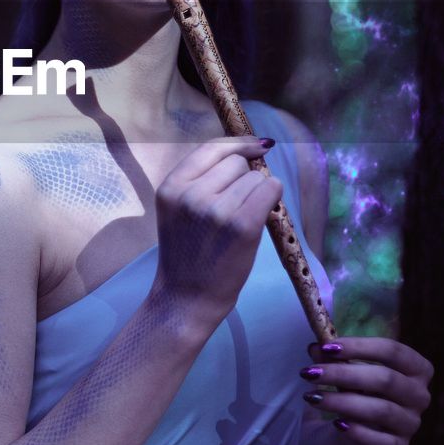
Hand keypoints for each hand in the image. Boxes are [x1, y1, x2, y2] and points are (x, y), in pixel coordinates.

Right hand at [154, 134, 281, 327]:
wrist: (186, 299)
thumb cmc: (186, 255)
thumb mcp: (177, 210)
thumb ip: (200, 180)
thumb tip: (249, 149)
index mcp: (171, 187)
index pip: (211, 148)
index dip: (238, 145)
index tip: (258, 146)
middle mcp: (190, 194)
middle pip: (237, 162)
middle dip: (243, 178)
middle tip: (234, 208)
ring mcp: (216, 209)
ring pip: (255, 177)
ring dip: (257, 193)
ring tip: (241, 220)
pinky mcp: (242, 225)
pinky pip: (270, 190)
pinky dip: (272, 198)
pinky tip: (263, 214)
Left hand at [300, 336, 433, 444]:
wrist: (345, 442)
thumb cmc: (350, 396)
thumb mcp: (340, 375)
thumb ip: (332, 359)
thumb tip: (316, 346)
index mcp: (415, 369)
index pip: (393, 350)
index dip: (360, 346)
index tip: (327, 347)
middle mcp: (420, 396)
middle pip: (386, 379)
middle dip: (344, 374)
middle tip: (311, 373)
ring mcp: (411, 424)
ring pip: (382, 409)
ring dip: (342, 401)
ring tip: (312, 397)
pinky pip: (381, 441)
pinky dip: (359, 431)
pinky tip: (337, 424)